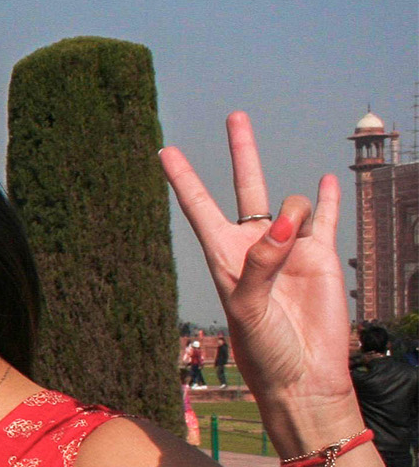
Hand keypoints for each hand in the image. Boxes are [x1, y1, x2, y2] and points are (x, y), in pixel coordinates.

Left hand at [160, 112, 375, 462]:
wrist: (303, 376)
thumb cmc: (263, 349)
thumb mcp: (248, 309)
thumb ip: (262, 265)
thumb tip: (287, 224)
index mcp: (224, 255)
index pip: (199, 207)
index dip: (183, 178)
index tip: (163, 150)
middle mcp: (255, 245)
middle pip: (245, 186)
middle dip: (242, 151)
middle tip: (235, 115)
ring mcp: (290, 247)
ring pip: (292, 203)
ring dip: (296, 210)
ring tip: (294, 244)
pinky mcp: (322, 256)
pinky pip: (326, 218)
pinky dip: (328, 198)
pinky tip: (328, 181)